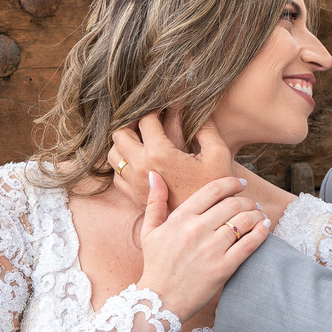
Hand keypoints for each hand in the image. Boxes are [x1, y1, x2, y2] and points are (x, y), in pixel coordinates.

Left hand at [109, 111, 233, 209]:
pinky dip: (124, 164)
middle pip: (120, 134)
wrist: (207, 223)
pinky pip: (117, 175)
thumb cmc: (214, 188)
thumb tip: (199, 111)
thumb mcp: (218, 154)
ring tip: (140, 139)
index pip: (145, 120)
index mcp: (159, 154)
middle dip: (132, 123)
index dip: (154, 109)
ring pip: (113, 155)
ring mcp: (135, 184)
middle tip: (147, 121)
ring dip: (124, 143)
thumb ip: (206, 128)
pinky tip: (139, 161)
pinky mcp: (134, 196)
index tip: (162, 108)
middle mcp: (141, 168)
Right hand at [137, 171, 270, 323]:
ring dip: (256, 215)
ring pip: (243, 221)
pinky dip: (261, 233)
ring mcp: (211, 249)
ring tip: (259, 215)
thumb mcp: (149, 231)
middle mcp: (197, 230)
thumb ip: (155, 202)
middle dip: (247, 200)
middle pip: (232, 204)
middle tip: (252, 203)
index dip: (231, 183)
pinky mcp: (223, 268)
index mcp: (180, 218)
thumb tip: (155, 175)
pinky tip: (265, 228)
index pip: (212, 190)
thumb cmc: (156, 265)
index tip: (241, 184)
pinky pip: (249, 244)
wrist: (160, 301)